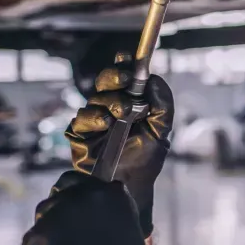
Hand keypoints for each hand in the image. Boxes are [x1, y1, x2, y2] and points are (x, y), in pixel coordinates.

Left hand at [15, 172, 203, 244]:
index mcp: (113, 194)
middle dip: (50, 232)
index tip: (65, 229)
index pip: (73, 182)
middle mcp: (88, 195)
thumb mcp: (122, 237)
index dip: (64, 203)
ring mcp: (63, 213)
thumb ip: (101, 219)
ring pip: (35, 233)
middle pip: (48, 205)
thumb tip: (72, 223)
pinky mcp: (41, 235)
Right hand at [68, 58, 173, 235]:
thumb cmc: (145, 159)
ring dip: (111, 101)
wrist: (129, 186)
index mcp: (130, 102)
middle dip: (115, 76)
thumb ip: (163, 106)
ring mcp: (95, 118)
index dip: (123, 64)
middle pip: (106, 81)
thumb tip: (155, 80)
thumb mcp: (160, 131)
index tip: (126, 58)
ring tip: (122, 113)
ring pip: (96, 97)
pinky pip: (82, 116)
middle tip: (125, 78)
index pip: (124, 77)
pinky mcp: (80, 132)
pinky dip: (94, 117)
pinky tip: (105, 124)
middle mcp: (111, 106)